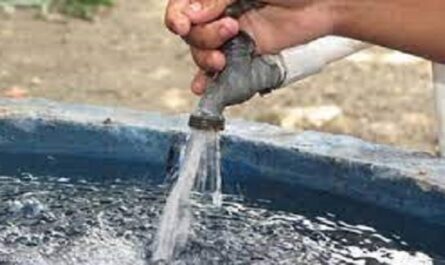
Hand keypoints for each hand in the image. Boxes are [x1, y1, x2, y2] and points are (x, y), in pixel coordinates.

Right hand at [165, 0, 336, 93]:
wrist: (324, 2)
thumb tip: (190, 16)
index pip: (183, 5)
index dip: (177, 17)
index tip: (182, 26)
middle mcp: (219, 12)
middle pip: (191, 33)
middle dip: (204, 36)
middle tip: (231, 29)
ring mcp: (231, 34)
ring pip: (202, 52)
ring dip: (206, 59)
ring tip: (223, 59)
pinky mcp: (244, 53)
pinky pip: (220, 69)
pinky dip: (209, 79)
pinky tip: (202, 87)